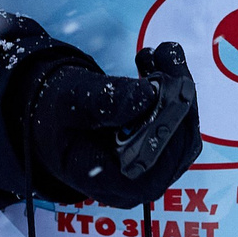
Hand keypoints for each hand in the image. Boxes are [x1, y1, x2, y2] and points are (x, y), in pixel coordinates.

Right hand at [21, 43, 200, 210]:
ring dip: (179, 89)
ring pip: (184, 132)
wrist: (54, 116)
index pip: (154, 166)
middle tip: (166, 55)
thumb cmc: (55, 116)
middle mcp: (136, 183)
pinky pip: (179, 122)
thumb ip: (104, 100)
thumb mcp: (70, 102)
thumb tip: (149, 94)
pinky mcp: (160, 150)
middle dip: (179, 97)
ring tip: (160, 53)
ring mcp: (151, 168)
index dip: (169, 129)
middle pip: (178, 147)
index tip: (170, 85)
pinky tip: (159, 62)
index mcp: (108, 182)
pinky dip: (175, 90)